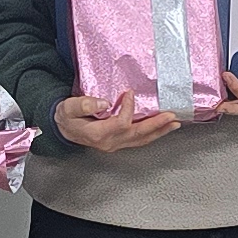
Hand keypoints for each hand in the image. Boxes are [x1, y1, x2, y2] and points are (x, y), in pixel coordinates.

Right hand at [55, 92, 180, 153]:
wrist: (63, 130)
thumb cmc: (66, 118)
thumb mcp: (68, 108)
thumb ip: (83, 104)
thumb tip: (104, 102)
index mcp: (97, 134)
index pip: (120, 122)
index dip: (128, 107)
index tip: (129, 92)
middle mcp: (109, 142)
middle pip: (137, 134)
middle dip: (156, 125)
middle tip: (171, 116)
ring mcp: (115, 145)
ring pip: (140, 140)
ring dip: (159, 132)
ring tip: (174, 124)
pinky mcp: (118, 143)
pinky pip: (138, 140)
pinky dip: (152, 134)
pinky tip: (161, 129)